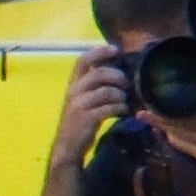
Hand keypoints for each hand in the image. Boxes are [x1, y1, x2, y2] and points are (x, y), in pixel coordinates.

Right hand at [52, 43, 131, 170]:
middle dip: (119, 77)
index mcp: (73, 84)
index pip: (82, 60)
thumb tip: (121, 72)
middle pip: (100, 73)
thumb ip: (96, 85)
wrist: (68, 146)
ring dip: (122, 96)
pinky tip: (123, 113)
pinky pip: (110, 107)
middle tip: (127, 85)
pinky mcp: (86, 118)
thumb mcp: (84, 99)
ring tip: (125, 102)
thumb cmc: (80, 120)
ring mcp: (79, 104)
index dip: (99, 52)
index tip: (116, 49)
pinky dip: (121, 108)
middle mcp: (74, 91)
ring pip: (108, 91)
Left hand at [150, 103, 195, 181]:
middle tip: (147, 113)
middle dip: (159, 124)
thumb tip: (193, 99)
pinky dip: (178, 140)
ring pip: (176, 142)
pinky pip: (185, 149)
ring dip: (168, 132)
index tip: (143, 112)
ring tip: (160, 120)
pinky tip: (178, 133)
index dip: (160, 118)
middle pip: (174, 133)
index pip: (180, 122)